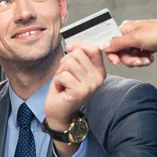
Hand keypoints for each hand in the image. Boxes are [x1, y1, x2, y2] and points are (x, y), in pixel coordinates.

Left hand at [44, 42, 105, 156]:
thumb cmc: (64, 89)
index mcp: (99, 71)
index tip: (70, 50)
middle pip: (78, 54)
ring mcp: (90, 85)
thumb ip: (77, 55)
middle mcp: (98, 78)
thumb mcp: (73, 68)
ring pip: (69, 63)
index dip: (79, 45)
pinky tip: (62, 89)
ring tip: (64, 83)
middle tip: (65, 76)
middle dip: (65, 63)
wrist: (59, 111)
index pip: (94, 48)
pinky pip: (63, 75)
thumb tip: (73, 45)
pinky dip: (58, 81)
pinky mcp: (79, 91)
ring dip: (61, 72)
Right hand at [102, 17, 156, 66]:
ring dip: (137, 61)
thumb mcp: (136, 39)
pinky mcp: (146, 48)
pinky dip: (143, 60)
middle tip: (138, 61)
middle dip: (129, 60)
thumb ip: (118, 43)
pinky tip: (150, 58)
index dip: (112, 54)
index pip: (110, 44)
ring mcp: (138, 42)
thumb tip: (103, 45)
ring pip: (129, 58)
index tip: (117, 62)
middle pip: (120, 53)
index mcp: (125, 29)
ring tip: (147, 59)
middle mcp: (130, 35)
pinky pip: (138, 58)